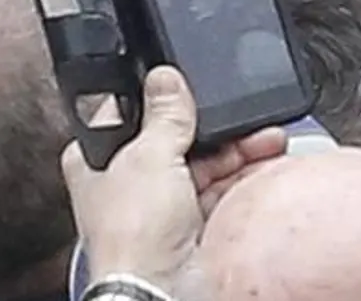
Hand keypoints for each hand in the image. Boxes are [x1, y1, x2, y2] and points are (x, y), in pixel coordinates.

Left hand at [61, 67, 285, 295]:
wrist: (161, 292)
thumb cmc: (131, 234)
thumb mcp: (149, 155)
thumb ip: (164, 114)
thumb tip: (165, 79)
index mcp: (96, 162)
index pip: (130, 118)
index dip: (160, 104)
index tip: (188, 90)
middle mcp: (126, 185)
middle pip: (172, 142)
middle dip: (209, 129)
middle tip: (238, 112)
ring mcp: (160, 209)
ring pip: (201, 167)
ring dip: (235, 151)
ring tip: (265, 136)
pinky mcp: (190, 228)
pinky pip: (219, 193)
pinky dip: (242, 179)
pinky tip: (262, 162)